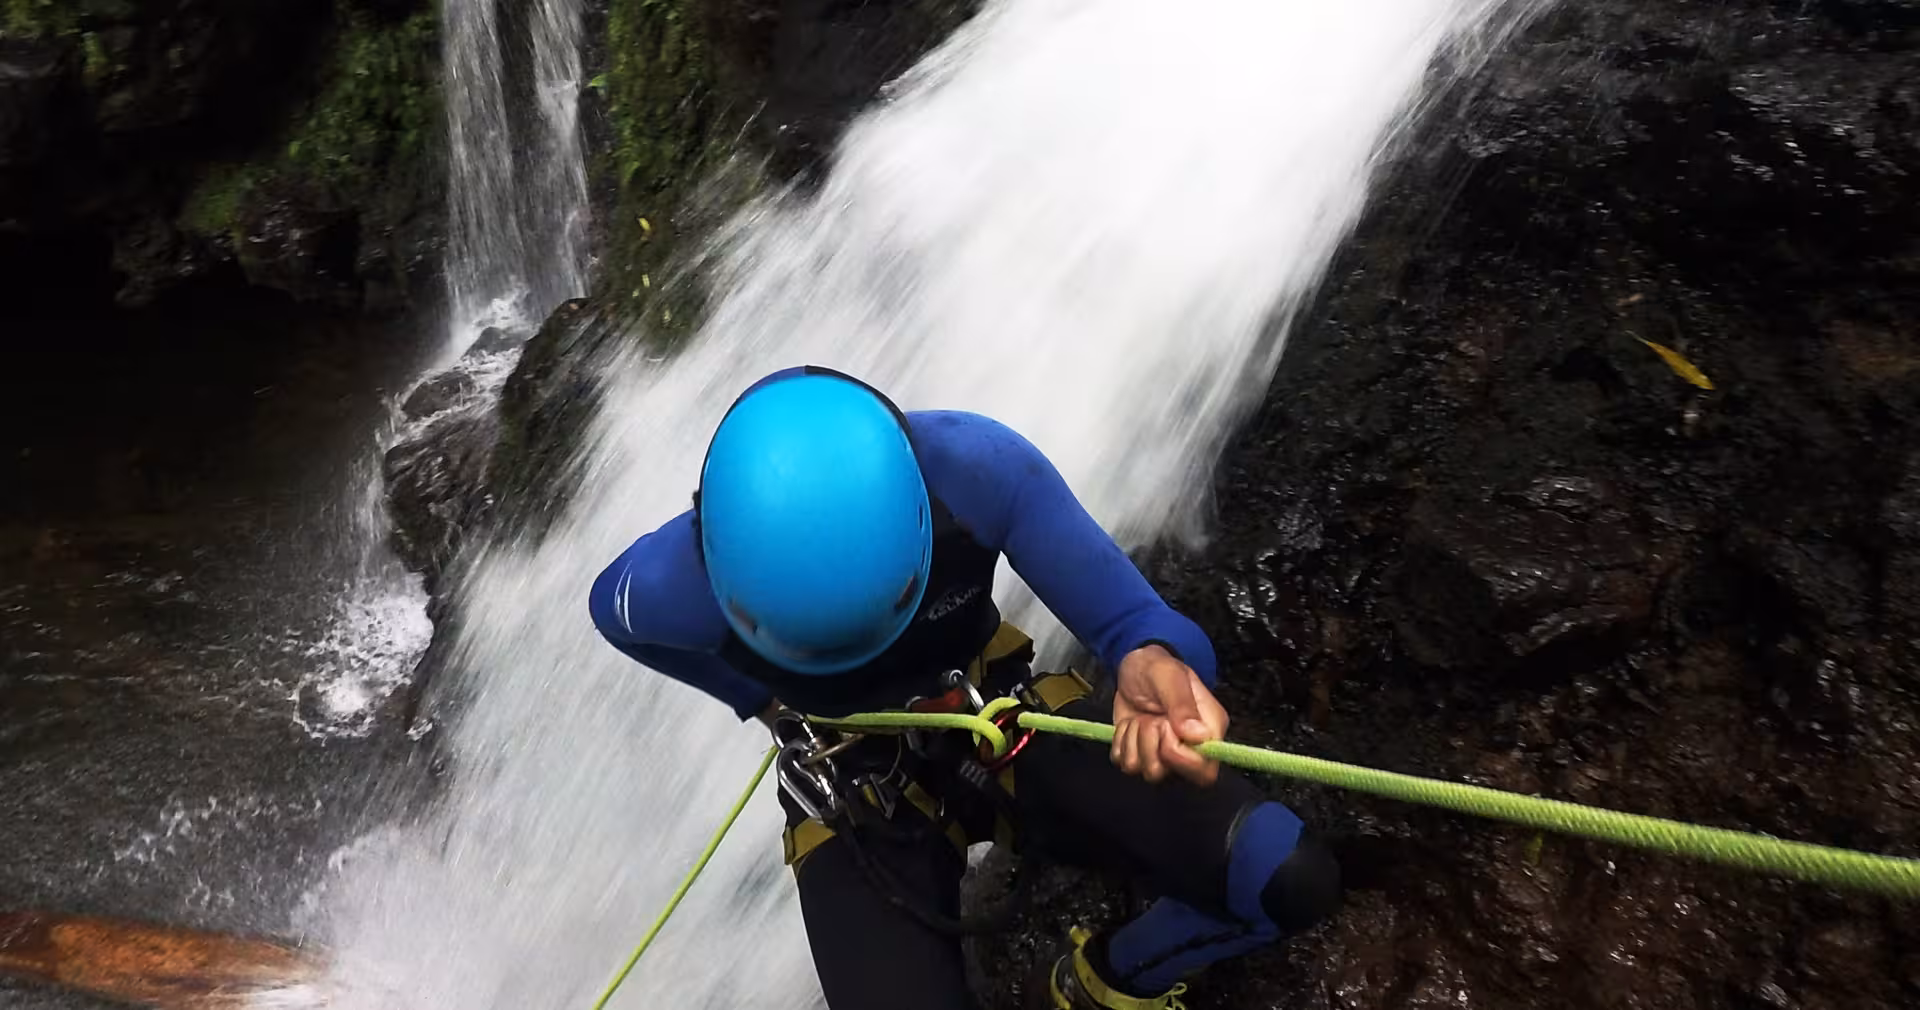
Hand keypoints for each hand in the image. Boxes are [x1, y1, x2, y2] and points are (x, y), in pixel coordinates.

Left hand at [1110, 645, 1228, 786]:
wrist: (1134, 669)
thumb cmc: (1158, 668)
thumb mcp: (1169, 676)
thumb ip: (1182, 703)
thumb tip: (1197, 736)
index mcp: (1209, 730)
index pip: (1204, 770)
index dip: (1179, 756)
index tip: (1164, 728)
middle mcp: (1191, 748)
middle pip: (1175, 777)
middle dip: (1151, 747)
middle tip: (1148, 720)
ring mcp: (1165, 755)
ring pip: (1148, 773)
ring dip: (1134, 742)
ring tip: (1139, 718)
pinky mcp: (1142, 756)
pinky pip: (1126, 765)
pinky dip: (1122, 743)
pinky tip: (1129, 725)